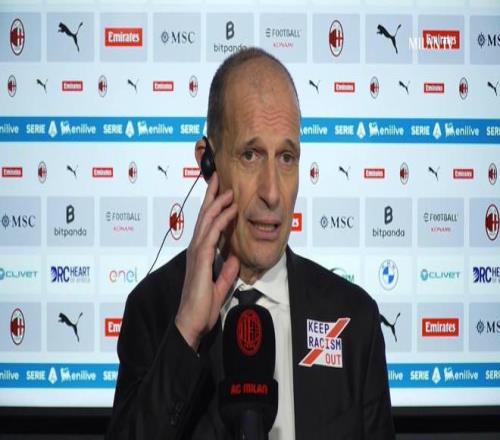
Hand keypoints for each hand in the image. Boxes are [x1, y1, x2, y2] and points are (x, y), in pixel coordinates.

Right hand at [175, 173, 239, 349]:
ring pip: (206, 221)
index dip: (213, 207)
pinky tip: (230, 210)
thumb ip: (226, 271)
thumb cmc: (202, 307)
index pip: (207, 225)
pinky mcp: (200, 259)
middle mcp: (196, 249)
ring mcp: (196, 253)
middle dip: (211, 196)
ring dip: (218, 203)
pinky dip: (221, 220)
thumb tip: (234, 258)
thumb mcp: (220, 286)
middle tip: (218, 178)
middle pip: (204, 216)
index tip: (221, 193)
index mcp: (200, 254)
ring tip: (228, 189)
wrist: (191, 323)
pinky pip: (211, 234)